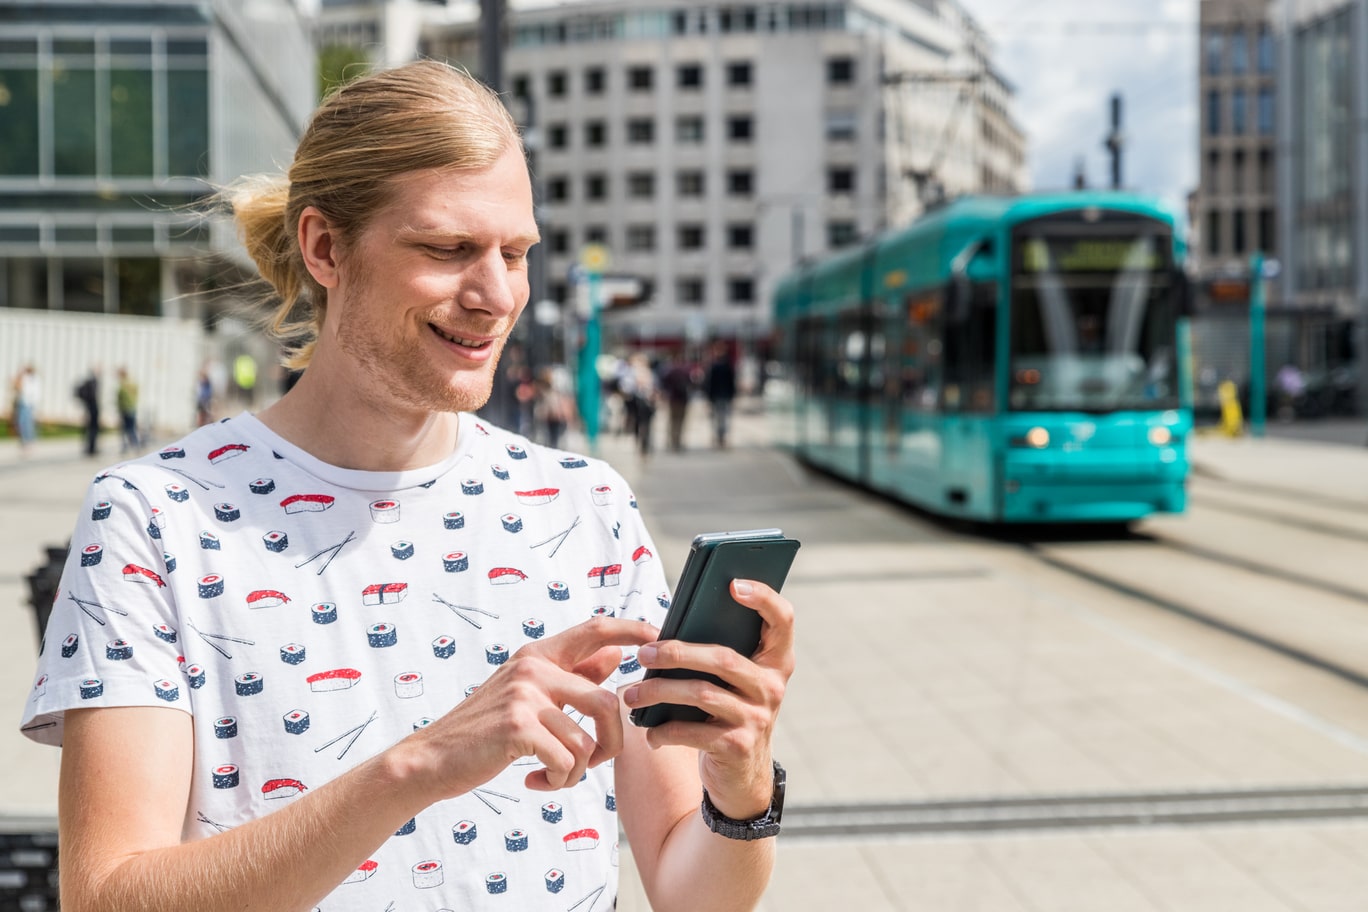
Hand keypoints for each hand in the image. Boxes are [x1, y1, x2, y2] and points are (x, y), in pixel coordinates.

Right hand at [406, 617, 656, 796]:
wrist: (431, 760)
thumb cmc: (483, 731)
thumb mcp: (526, 693)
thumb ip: (570, 674)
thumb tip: (614, 655)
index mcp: (538, 655)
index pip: (595, 629)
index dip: (632, 629)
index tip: (659, 635)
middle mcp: (533, 668)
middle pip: (608, 701)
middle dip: (613, 742)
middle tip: (596, 762)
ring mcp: (525, 695)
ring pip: (589, 739)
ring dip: (581, 770)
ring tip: (558, 777)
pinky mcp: (518, 727)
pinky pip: (567, 760)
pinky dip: (560, 781)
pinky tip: (537, 783)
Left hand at [623, 579, 794, 817]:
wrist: (742, 777)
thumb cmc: (727, 713)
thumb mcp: (734, 683)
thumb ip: (717, 654)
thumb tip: (667, 630)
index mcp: (775, 661)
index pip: (782, 619)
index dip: (763, 598)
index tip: (733, 583)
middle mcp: (773, 687)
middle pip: (723, 658)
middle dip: (677, 653)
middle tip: (644, 653)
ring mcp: (758, 718)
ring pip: (702, 693)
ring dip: (659, 691)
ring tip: (630, 695)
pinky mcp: (738, 747)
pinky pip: (692, 731)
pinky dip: (663, 730)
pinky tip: (647, 730)